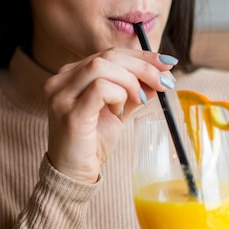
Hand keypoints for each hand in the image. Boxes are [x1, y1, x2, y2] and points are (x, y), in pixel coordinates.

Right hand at [44, 48, 175, 182]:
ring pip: (102, 66)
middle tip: (165, 81)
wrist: (73, 174)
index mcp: (71, 75)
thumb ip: (134, 92)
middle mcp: (61, 80)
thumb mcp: (118, 111)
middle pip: (107, 56)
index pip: (109, 53)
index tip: (166, 64)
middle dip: (143, 66)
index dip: (140, 56)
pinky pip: (100, 88)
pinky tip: (120, 111)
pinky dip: (118, 95)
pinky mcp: (70, 112)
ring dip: (130, 81)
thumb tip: (161, 76)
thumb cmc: (92, 143)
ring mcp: (62, 95)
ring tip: (139, 101)